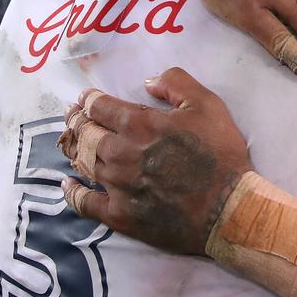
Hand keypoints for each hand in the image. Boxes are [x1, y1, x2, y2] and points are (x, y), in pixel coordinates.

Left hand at [58, 68, 253, 255]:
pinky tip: (68, 185)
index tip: (84, 99)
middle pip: (86, 133)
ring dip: (74, 149)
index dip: (89, 100)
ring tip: (71, 142)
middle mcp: (120, 153)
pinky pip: (85, 203)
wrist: (228, 208)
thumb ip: (176, 83)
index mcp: (139, 124)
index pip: (100, 107)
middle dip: (76, 121)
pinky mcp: (120, 215)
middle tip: (71, 116)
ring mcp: (117, 186)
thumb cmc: (220, 154)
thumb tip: (147, 82)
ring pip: (84, 163)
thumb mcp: (207, 104)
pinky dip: (73, 193)